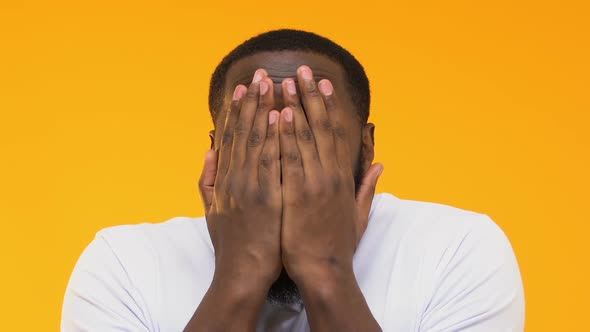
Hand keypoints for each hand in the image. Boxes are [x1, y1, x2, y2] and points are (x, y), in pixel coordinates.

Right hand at [198, 69, 282, 288]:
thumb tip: (208, 153)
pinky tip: (280, 116)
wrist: (241, 274)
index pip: (231, 138)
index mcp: (224, 180)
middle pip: (243, 133)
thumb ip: (208, 181)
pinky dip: (275, 138)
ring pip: (257, 141)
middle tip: (260, 74)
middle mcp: (235, 179)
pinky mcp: (267, 198)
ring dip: (264, 110)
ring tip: (271, 84)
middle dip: (252, 101)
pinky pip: (272, 162)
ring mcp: (250, 187)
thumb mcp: (212, 211)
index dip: (236, 111)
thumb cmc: (232, 245)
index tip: (242, 88)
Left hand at [278, 66, 382, 284]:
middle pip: (321, 127)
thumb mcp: (359, 213)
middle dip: (311, 96)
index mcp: (343, 177)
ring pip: (304, 137)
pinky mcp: (297, 194)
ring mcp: (315, 183)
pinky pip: (289, 158)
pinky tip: (277, 114)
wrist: (326, 272)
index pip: (337, 133)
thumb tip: (379, 165)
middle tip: (302, 70)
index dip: (329, 105)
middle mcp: (331, 174)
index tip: (322, 83)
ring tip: (284, 82)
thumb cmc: (338, 244)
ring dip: (294, 106)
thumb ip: (368, 187)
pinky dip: (284, 135)